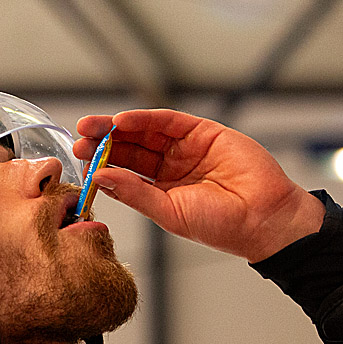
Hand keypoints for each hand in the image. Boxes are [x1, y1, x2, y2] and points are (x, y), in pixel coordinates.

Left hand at [74, 109, 323, 262]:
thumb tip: (101, 177)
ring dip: (117, 127)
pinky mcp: (203, 131)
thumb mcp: (169, 213)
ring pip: (145, 131)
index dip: (101, 163)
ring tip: (92, 126)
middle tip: (79, 137)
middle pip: (129, 148)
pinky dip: (145, 118)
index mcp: (160, 190)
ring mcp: (186, 148)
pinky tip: (122, 122)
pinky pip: (169, 121)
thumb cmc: (221, 226)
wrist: (264, 218)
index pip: (124, 172)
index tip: (79, 159)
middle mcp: (170, 167)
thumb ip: (135, 194)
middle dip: (102, 141)